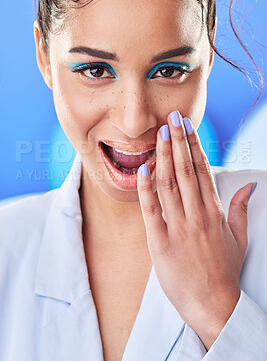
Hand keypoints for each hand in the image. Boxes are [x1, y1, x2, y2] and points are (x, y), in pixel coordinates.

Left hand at [137, 110, 256, 349]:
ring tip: (160, 135)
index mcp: (214, 212)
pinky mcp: (161, 242)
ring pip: (169, 184)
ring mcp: (179, 227)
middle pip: (186, 170)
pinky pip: (152, 210)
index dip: (195, 146)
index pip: (203, 170)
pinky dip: (146, 189)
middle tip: (172, 118)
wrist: (214, 304)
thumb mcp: (238, 239)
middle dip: (178, 141)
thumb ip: (240, 209)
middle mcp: (197, 215)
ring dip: (164, 157)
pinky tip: (143, 169)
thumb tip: (248, 185)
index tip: (189, 127)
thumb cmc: (225, 271)